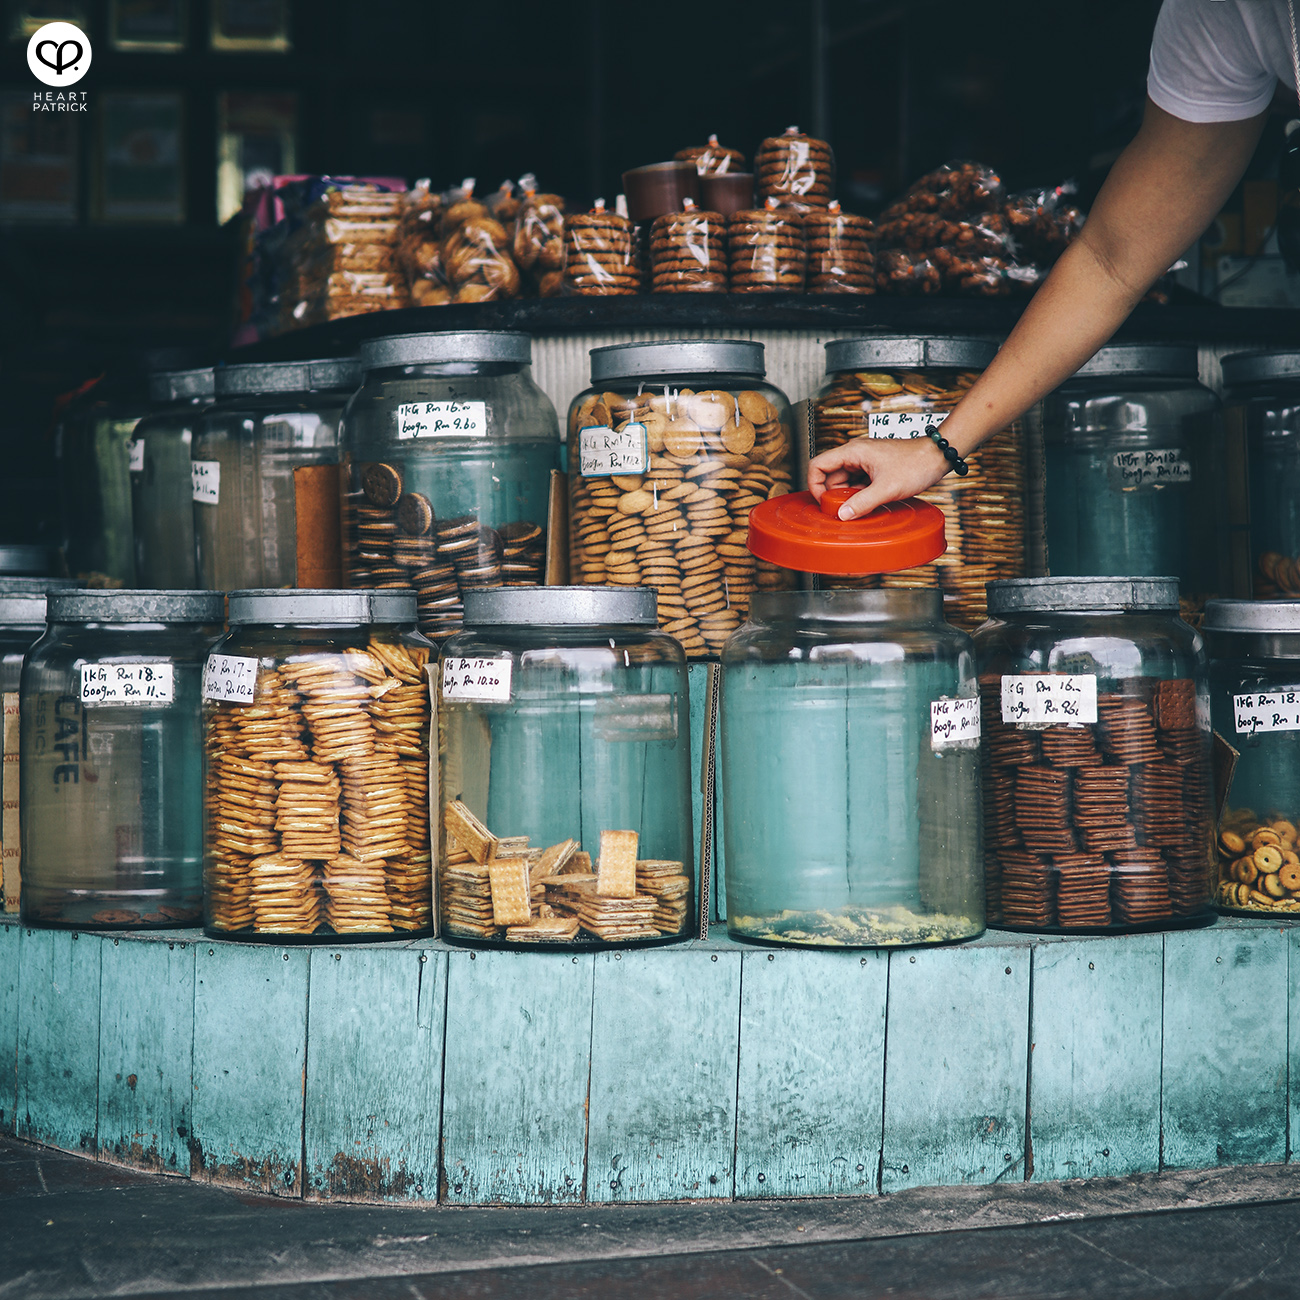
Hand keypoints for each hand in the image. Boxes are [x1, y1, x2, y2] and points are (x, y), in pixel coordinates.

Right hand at [808, 435, 950, 518]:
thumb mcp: (886, 488)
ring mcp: (865, 462)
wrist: (938, 456)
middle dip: (833, 495)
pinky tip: (867, 505)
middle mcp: (856, 455)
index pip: (818, 465)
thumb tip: (842, 515)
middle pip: (830, 476)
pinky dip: (859, 495)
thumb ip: (861, 503)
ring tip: (857, 508)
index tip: (822, 502)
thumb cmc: (916, 463)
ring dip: (847, 497)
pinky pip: (858, 484)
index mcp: (853, 452)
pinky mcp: (874, 470)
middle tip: (841, 511)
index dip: (815, 485)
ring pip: (844, 482)